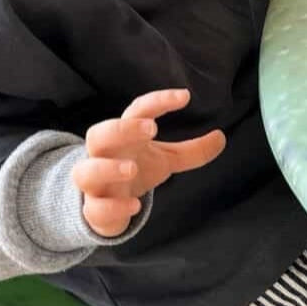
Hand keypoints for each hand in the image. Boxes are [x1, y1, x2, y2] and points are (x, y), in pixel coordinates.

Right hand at [72, 89, 225, 236]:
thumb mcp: (166, 159)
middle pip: (98, 133)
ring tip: (132, 168)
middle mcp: (104, 155)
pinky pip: (95, 208)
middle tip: (151, 128)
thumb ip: (192, 151)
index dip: (158, 101)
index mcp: (124, 137)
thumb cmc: (135, 170)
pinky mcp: (93, 208)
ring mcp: (95, 182)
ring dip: (107, 168)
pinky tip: (135, 206)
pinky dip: (114, 207)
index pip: (136, 111)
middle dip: (121, 129)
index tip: (185, 97)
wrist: (107, 206)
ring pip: (85, 171)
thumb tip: (221, 137)